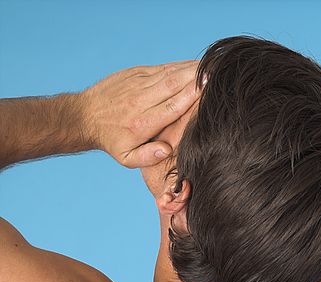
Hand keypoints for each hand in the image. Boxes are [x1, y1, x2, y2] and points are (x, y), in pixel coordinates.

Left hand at [80, 60, 200, 167]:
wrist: (85, 116)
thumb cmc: (111, 140)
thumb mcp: (126, 158)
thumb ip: (148, 157)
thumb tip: (167, 150)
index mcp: (142, 123)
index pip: (172, 106)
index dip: (191, 95)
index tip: (208, 87)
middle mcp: (140, 101)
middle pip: (174, 85)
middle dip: (196, 77)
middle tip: (217, 72)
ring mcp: (137, 84)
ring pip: (169, 73)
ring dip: (191, 69)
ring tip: (212, 66)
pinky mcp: (135, 73)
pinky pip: (161, 68)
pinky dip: (179, 65)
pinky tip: (193, 65)